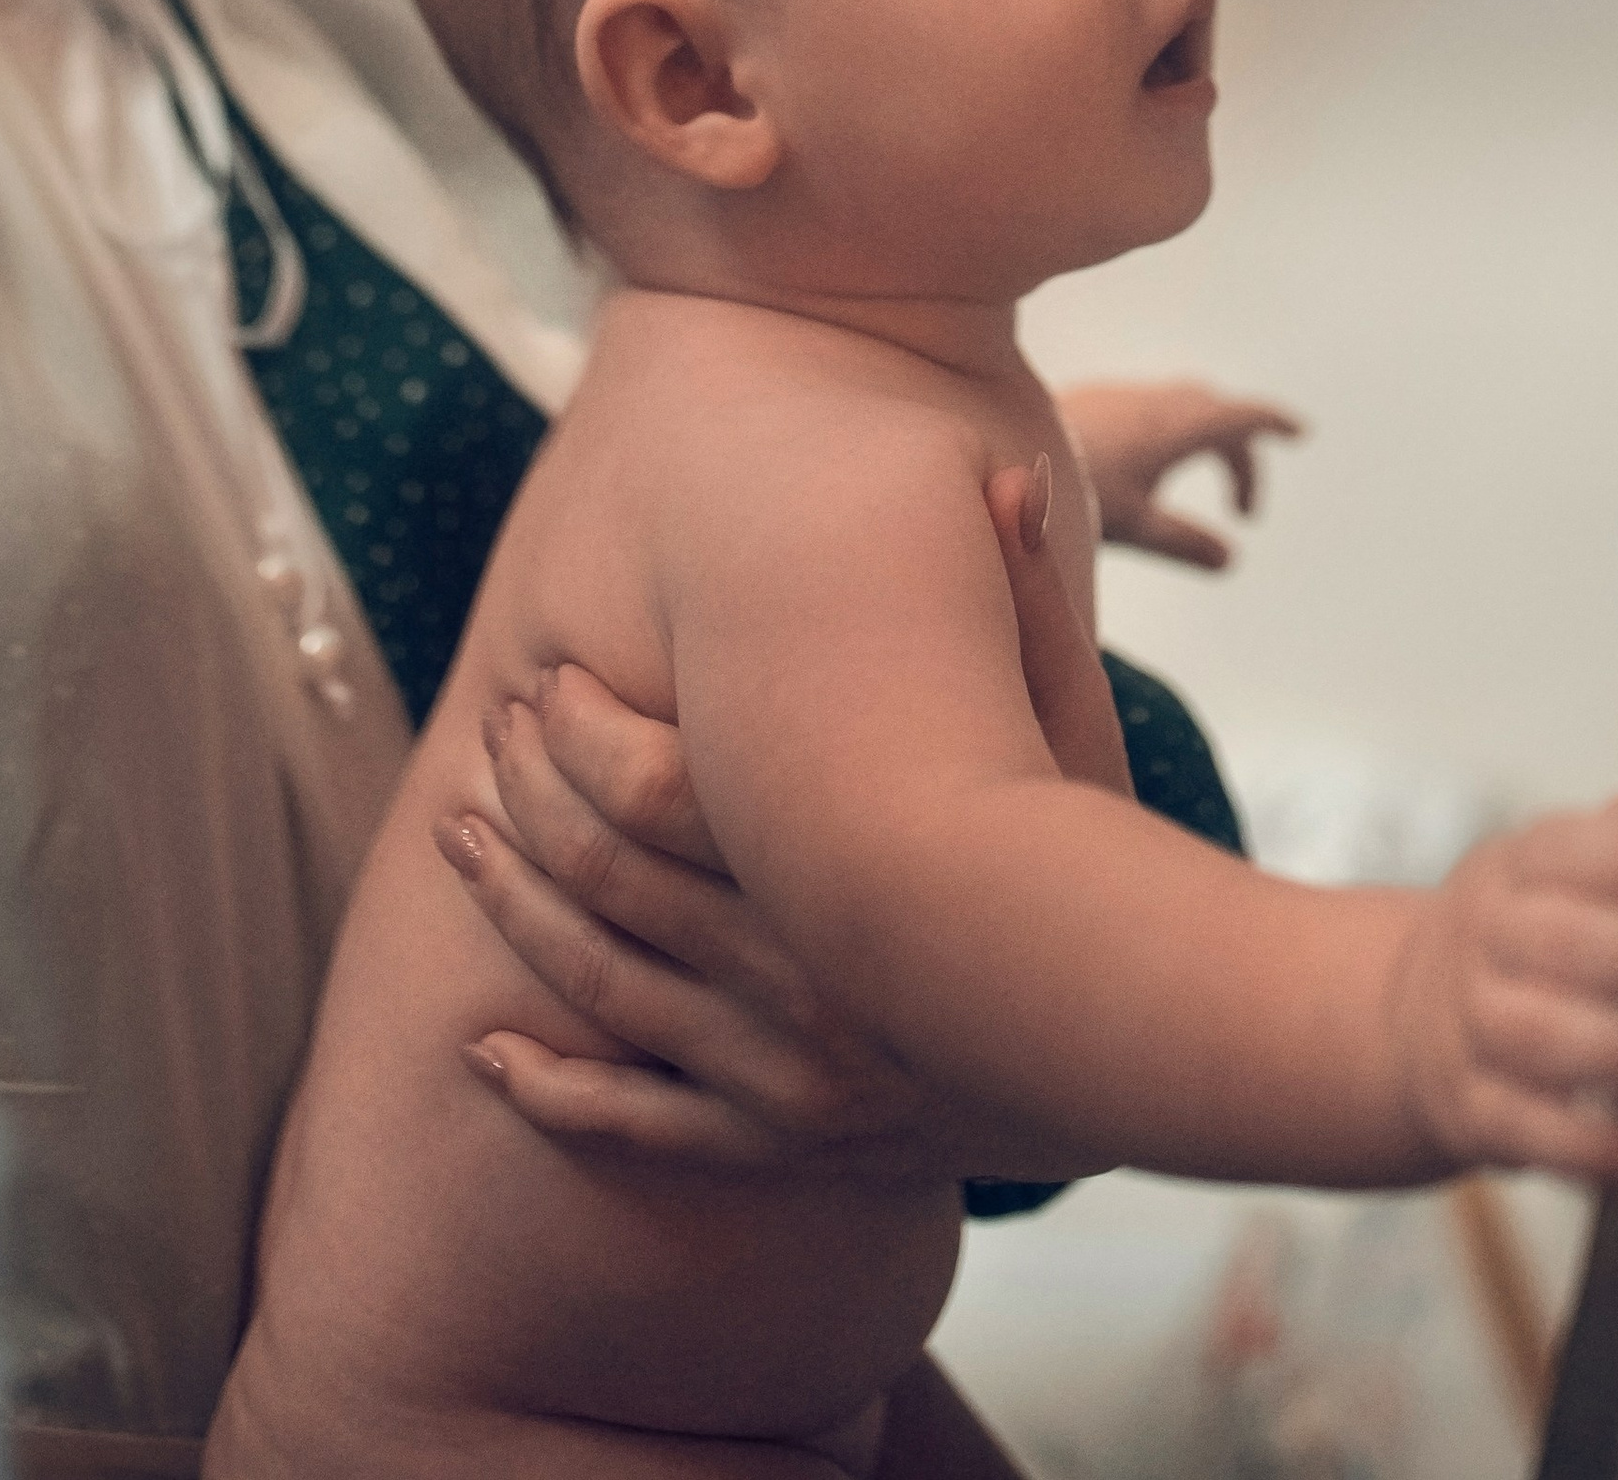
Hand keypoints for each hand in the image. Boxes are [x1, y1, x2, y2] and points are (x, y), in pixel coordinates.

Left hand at [440, 470, 1125, 1173]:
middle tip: (491, 736)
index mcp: (835, 855)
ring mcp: (786, 1070)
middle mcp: (793, 967)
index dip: (581, 731)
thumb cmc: (1114, 867)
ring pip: (601, 986)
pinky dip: (556, 1092)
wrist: (1162, 1051)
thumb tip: (1012, 474)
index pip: (653, 784)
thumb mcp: (1077, 726)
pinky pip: (644, 1128)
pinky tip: (490, 1056)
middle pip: (606, 874)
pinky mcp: (792, 1144)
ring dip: (514, 908)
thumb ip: (1029, 603)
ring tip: (456, 837)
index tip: (549, 682)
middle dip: (529, 798)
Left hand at [1059, 378, 1303, 568]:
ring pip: (1179, 406)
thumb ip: (1182, 543)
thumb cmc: (1069, 488)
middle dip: (1239, 452)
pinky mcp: (1093, 403)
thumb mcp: (1135, 524)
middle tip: (1245, 508)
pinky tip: (1143, 471)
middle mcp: (1152, 403)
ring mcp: (1121, 398)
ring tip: (1199, 490)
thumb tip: (1228, 560)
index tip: (1300, 433)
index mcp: (1175, 426)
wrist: (997, 452)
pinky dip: (1170, 433)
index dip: (1272, 423)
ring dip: (1203, 440)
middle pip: (1214, 413)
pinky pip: (1150, 409)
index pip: (1239, 415)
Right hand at [1399, 782, 1617, 1185]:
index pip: (1573, 852)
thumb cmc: (1521, 934)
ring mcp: (1469, 1026)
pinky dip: (1589, 1147)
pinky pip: (1524, 1129)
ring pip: (1544, 1038)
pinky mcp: (1468, 1109)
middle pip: (1564, 943)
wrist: (1401, 1017)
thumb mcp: (1560, 868)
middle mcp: (1484, 940)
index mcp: (1512, 870)